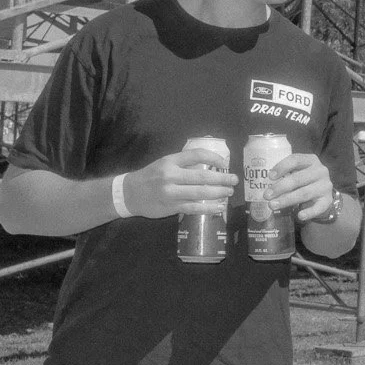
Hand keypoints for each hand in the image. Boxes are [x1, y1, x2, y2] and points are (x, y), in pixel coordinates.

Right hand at [122, 147, 237, 217]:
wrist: (129, 193)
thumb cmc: (151, 176)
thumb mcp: (164, 163)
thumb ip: (184, 163)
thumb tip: (211, 163)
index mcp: (170, 161)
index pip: (197, 155)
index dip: (214, 158)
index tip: (225, 163)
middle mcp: (171, 176)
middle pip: (203, 177)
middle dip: (222, 178)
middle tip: (234, 180)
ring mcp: (171, 193)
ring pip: (201, 193)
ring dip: (219, 193)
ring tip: (229, 192)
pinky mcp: (171, 207)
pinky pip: (194, 208)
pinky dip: (209, 208)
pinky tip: (219, 208)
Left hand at [269, 152, 339, 220]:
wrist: (322, 195)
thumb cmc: (304, 182)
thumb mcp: (298, 172)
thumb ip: (286, 174)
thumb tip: (264, 184)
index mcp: (311, 160)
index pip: (295, 160)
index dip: (282, 167)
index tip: (270, 176)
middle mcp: (320, 171)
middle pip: (298, 178)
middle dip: (280, 187)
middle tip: (266, 195)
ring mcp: (325, 186)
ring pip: (304, 193)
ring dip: (287, 200)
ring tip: (272, 206)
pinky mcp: (327, 201)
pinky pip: (318, 207)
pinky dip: (308, 212)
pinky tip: (299, 216)